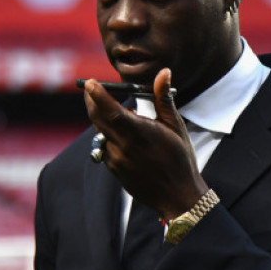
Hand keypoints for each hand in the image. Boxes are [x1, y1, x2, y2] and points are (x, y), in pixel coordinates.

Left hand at [83, 68, 208, 220]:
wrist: (177, 196)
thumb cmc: (180, 158)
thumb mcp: (176, 126)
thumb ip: (164, 98)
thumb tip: (164, 72)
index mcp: (140, 134)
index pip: (111, 112)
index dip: (98, 96)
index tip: (90, 83)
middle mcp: (123, 147)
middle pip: (97, 119)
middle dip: (92, 101)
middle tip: (92, 88)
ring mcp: (116, 160)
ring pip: (99, 132)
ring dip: (101, 118)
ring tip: (120, 112)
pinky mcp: (113, 169)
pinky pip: (103, 146)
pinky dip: (107, 134)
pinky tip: (123, 133)